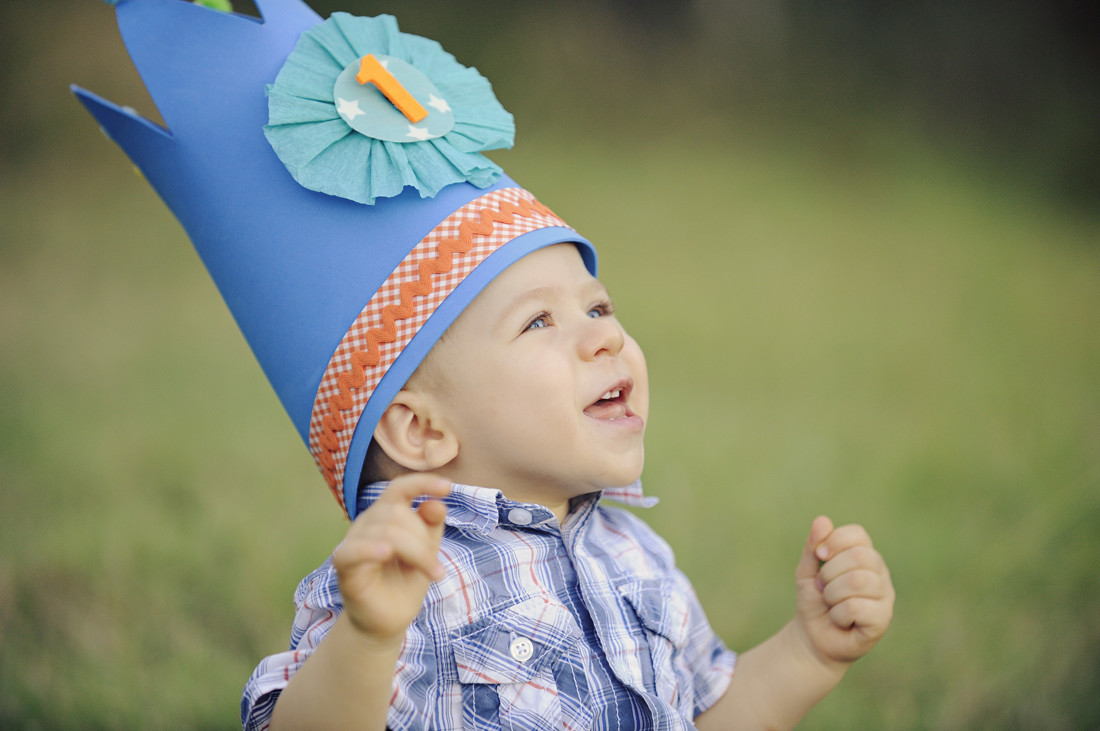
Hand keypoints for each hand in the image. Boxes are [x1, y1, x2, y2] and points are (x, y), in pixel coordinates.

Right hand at [331, 474, 449, 642]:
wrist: (388, 622)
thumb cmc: (405, 582)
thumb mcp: (427, 551)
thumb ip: (431, 526)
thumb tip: (436, 503)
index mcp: (386, 515)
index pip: (400, 487)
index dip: (422, 483)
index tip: (448, 487)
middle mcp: (367, 523)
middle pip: (398, 514)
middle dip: (424, 541)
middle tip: (436, 568)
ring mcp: (354, 543)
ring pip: (387, 531)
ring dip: (417, 553)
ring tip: (433, 574)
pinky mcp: (345, 567)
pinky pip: (353, 550)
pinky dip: (370, 548)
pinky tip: (386, 554)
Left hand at [794, 516, 893, 666]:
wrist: (812, 637)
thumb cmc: (814, 600)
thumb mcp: (807, 571)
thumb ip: (813, 546)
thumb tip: (822, 520)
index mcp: (864, 555)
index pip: (857, 534)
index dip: (833, 542)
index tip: (819, 557)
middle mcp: (880, 573)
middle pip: (858, 557)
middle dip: (829, 573)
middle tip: (823, 588)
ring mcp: (885, 596)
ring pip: (857, 581)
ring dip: (832, 594)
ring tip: (831, 604)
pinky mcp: (883, 620)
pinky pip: (856, 607)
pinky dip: (838, 614)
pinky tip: (841, 620)